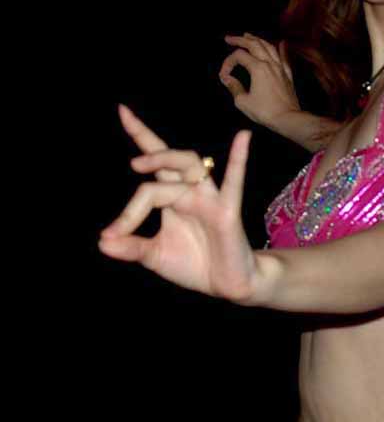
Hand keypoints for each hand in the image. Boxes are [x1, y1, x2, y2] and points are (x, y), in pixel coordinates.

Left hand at [98, 104, 258, 302]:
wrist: (226, 284)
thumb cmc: (194, 264)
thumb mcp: (154, 256)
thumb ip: (130, 248)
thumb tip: (102, 242)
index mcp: (171, 197)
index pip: (152, 168)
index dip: (139, 144)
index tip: (119, 138)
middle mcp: (189, 191)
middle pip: (168, 163)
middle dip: (151, 158)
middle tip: (133, 165)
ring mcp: (209, 198)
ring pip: (191, 165)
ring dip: (168, 159)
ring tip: (143, 163)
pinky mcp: (226, 211)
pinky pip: (233, 182)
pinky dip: (238, 159)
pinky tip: (242, 137)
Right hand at [219, 33, 300, 130]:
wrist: (288, 118)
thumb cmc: (265, 111)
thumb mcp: (243, 102)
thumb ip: (234, 87)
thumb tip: (226, 79)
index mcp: (258, 68)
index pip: (239, 56)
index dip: (228, 63)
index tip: (224, 75)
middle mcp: (269, 63)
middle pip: (254, 44)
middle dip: (240, 39)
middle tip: (229, 38)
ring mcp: (280, 67)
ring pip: (269, 47)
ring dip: (257, 39)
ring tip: (248, 35)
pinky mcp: (287, 74)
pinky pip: (284, 57)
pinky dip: (282, 48)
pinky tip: (282, 42)